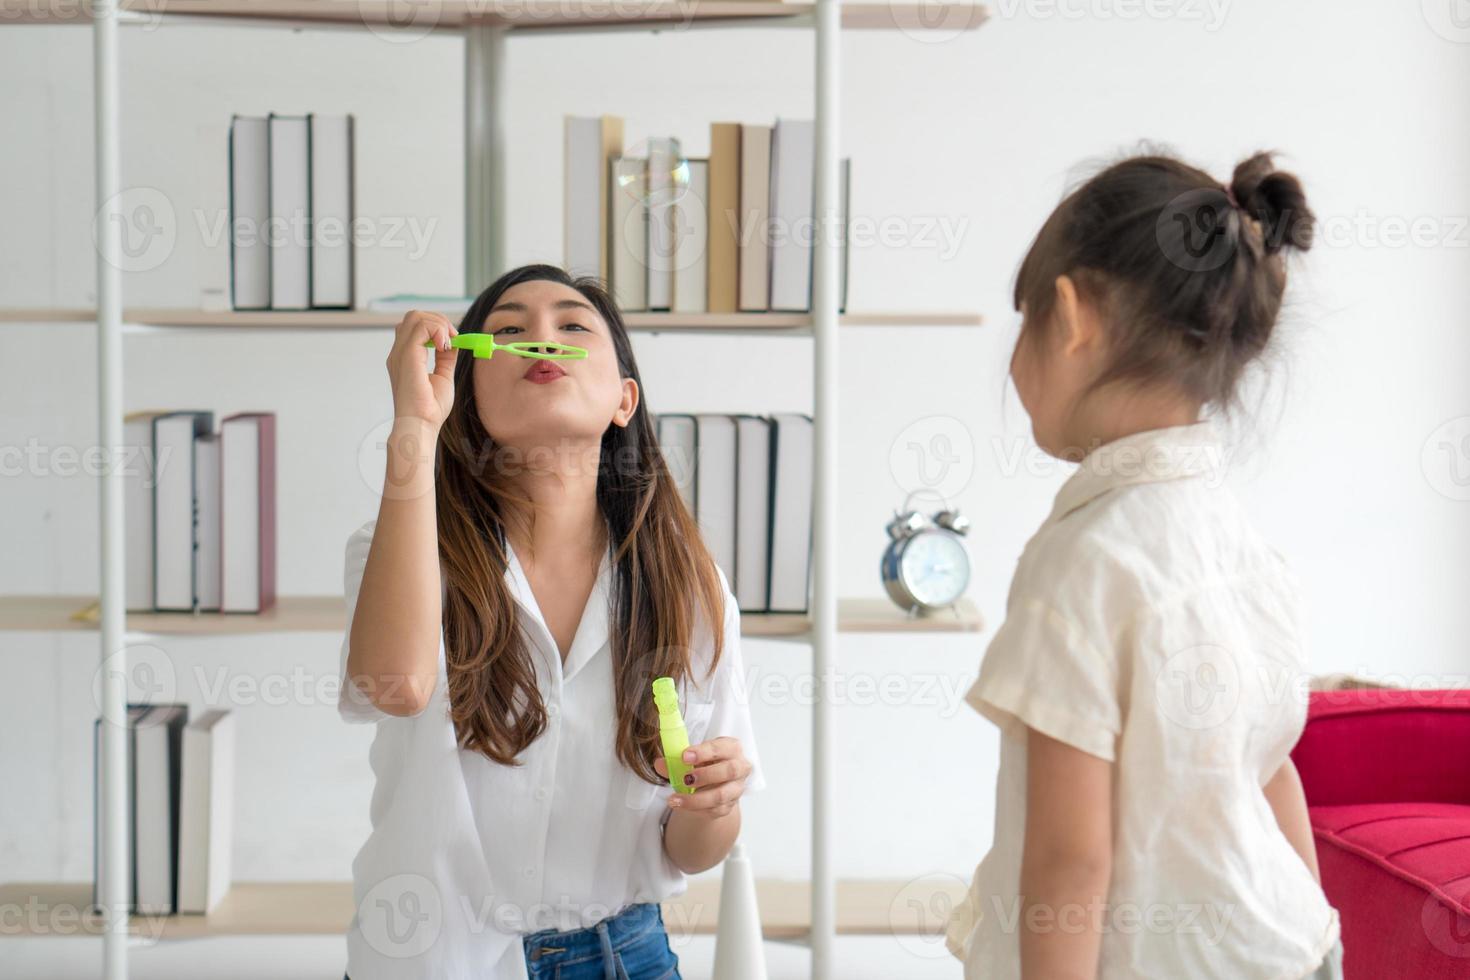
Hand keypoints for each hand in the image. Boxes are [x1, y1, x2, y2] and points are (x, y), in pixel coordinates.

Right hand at [387, 310, 457, 427]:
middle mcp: (399, 353)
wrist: (421, 425)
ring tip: (449, 342)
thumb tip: (453, 343)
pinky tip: (446, 346)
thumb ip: (446, 358)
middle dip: (438, 320)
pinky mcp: (407, 355)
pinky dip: (438, 330)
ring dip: (438, 323)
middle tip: (453, 338)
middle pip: (414, 317)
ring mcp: (400, 353)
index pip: (415, 327)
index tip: (453, 341)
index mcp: (405, 358)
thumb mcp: (443, 376)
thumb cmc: (429, 409)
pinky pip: (421, 327)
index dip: (436, 327)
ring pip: (416, 317)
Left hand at [655, 737, 751, 818]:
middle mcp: (740, 767)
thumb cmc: (704, 763)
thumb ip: (676, 760)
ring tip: (675, 799)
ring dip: (696, 798)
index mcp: (732, 748)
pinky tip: (680, 805)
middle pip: (729, 771)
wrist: (712, 783)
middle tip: (684, 778)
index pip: (722, 748)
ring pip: (721, 795)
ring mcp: (736, 789)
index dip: (704, 752)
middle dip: (705, 775)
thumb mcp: (692, 757)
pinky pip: (714, 810)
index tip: (684, 756)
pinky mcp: (728, 806)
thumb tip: (660, 763)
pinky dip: (695, 808)